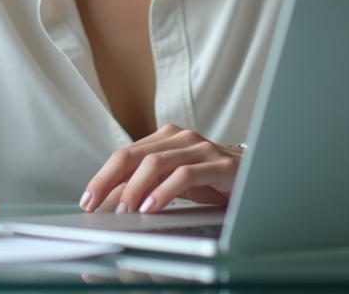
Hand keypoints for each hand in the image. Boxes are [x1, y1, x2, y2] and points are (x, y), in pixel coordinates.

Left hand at [79, 124, 243, 214]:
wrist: (260, 180)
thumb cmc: (215, 183)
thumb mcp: (176, 183)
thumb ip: (148, 185)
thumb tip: (112, 201)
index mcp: (167, 139)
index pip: (126, 155)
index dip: (103, 176)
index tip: (88, 199)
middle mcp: (182, 138)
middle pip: (134, 155)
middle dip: (109, 181)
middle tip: (94, 204)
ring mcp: (202, 149)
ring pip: (157, 162)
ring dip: (134, 188)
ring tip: (123, 210)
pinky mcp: (222, 165)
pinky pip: (186, 175)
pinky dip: (164, 192)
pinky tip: (152, 207)